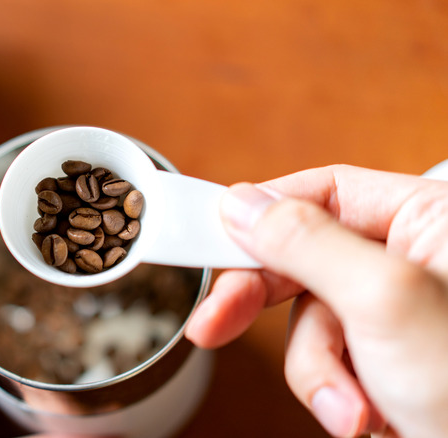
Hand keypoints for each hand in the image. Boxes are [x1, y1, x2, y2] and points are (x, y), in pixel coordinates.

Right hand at [185, 165, 447, 436]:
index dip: (260, 215)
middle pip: (303, 257)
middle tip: (214, 325)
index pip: (322, 192)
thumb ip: (307, 243)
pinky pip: (325, 359)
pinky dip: (332, 390)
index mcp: (428, 219)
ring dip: (316, 371)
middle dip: (266, 307)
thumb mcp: (383, 302)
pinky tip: (364, 415)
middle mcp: (411, 259)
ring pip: (308, 320)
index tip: (206, 240)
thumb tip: (243, 206)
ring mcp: (395, 312)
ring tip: (351, 407)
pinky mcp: (383, 357)